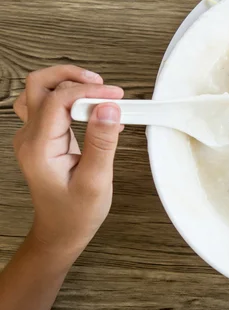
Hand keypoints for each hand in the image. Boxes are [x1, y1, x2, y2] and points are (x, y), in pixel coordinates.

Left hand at [13, 65, 123, 257]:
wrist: (61, 232)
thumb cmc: (76, 213)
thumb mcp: (95, 180)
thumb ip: (102, 142)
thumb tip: (108, 108)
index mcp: (39, 148)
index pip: (59, 100)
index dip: (89, 91)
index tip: (116, 96)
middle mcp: (30, 138)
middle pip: (39, 85)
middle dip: (72, 77)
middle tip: (102, 85)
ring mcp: (34, 137)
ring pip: (41, 92)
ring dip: (68, 84)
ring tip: (97, 92)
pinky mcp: (44, 138)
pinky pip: (52, 106)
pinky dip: (73, 100)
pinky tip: (96, 111)